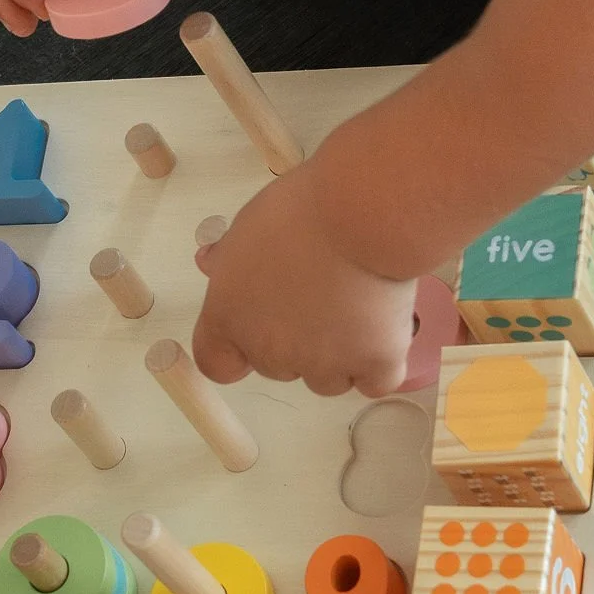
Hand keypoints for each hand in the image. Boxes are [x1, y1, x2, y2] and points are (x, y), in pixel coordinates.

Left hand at [192, 166, 418, 398]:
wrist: (359, 215)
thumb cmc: (300, 210)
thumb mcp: (247, 224)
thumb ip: (227, 255)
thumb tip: (209, 262)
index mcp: (230, 318)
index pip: (217, 364)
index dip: (236, 352)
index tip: (257, 329)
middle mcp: (271, 352)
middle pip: (278, 369)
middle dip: (296, 343)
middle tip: (319, 297)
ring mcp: (323, 364)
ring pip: (327, 381)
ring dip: (338, 357)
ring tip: (357, 308)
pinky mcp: (374, 364)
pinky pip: (375, 383)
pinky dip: (380, 364)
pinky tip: (384, 331)